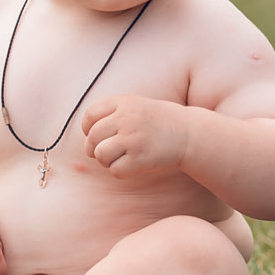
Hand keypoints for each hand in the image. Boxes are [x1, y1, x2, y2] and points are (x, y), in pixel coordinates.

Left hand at [80, 94, 194, 180]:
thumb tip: (85, 130)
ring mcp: (133, 138)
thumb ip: (113, 113)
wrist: (188, 133)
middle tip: (106, 152)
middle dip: (94, 148)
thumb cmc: (158, 121)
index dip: (87, 129)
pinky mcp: (140, 157)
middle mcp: (126, 118)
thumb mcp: (136, 106)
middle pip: (92, 137)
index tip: (97, 136)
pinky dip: (120, 171)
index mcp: (123, 102)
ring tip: (118, 159)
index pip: (90, 115)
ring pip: (100, 154)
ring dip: (106, 161)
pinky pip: (115, 170)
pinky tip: (132, 165)